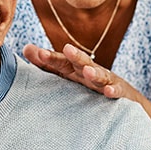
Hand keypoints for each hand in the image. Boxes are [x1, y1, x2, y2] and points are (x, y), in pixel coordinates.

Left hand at [21, 43, 138, 101]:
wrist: (124, 101)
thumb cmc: (89, 87)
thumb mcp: (68, 75)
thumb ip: (47, 65)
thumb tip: (26, 48)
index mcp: (75, 70)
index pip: (61, 62)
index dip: (50, 58)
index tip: (36, 53)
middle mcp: (90, 73)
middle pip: (81, 64)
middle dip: (75, 56)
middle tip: (67, 48)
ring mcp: (106, 82)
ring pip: (100, 77)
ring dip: (95, 73)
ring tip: (88, 71)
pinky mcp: (121, 94)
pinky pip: (117, 92)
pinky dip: (113, 91)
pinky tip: (109, 92)